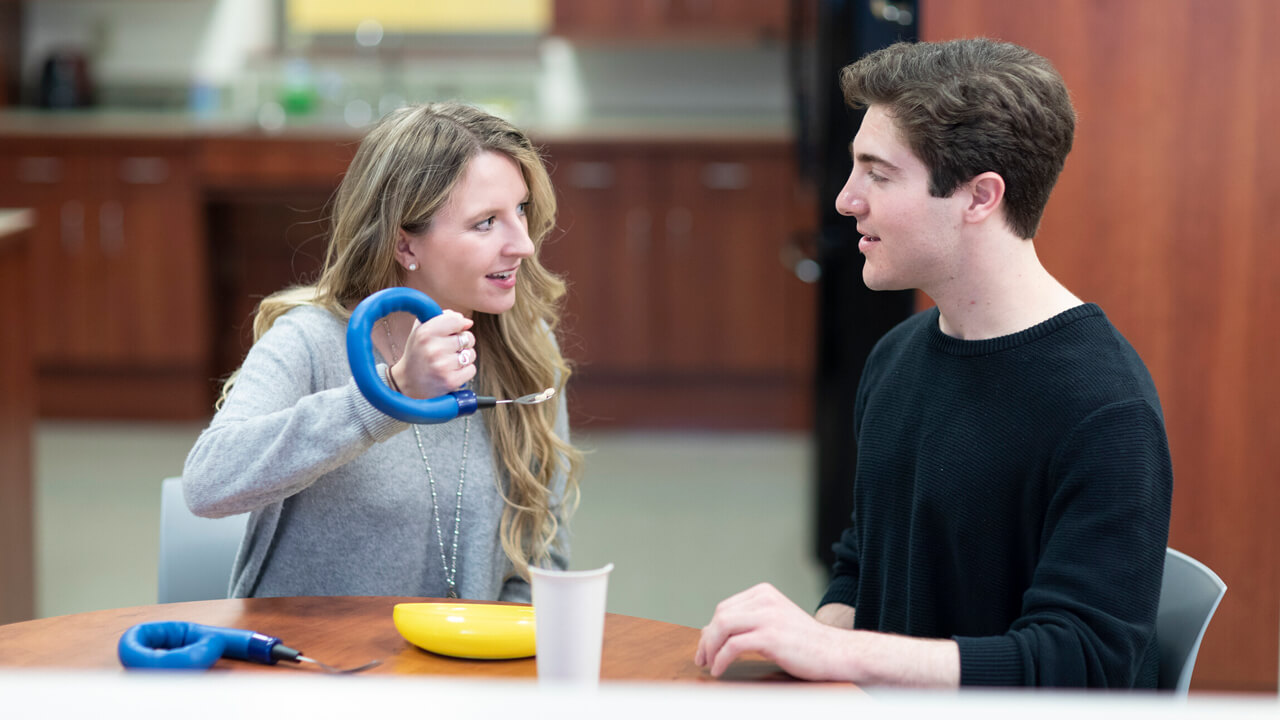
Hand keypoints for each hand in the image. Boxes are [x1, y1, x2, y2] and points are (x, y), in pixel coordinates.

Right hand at [390, 310, 476, 398]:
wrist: (408, 381)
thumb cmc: (419, 352)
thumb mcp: (423, 329)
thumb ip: (444, 317)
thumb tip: (468, 322)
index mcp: (425, 332)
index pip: (457, 320)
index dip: (459, 324)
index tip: (453, 330)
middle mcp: (434, 349)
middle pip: (468, 337)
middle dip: (463, 342)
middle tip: (449, 348)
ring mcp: (443, 366)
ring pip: (471, 354)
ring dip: (465, 357)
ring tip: (449, 360)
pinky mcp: (451, 381)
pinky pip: (472, 369)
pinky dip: (465, 371)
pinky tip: (451, 371)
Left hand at [695, 583, 853, 681]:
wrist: (837, 654)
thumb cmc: (806, 643)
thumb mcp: (775, 623)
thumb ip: (748, 623)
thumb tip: (710, 632)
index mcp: (764, 593)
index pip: (725, 608)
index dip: (710, 629)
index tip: (705, 647)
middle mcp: (765, 600)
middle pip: (720, 616)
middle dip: (706, 639)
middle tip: (702, 658)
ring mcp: (768, 616)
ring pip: (723, 627)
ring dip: (710, 648)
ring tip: (709, 664)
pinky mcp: (771, 636)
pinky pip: (734, 645)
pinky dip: (721, 659)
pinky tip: (720, 670)